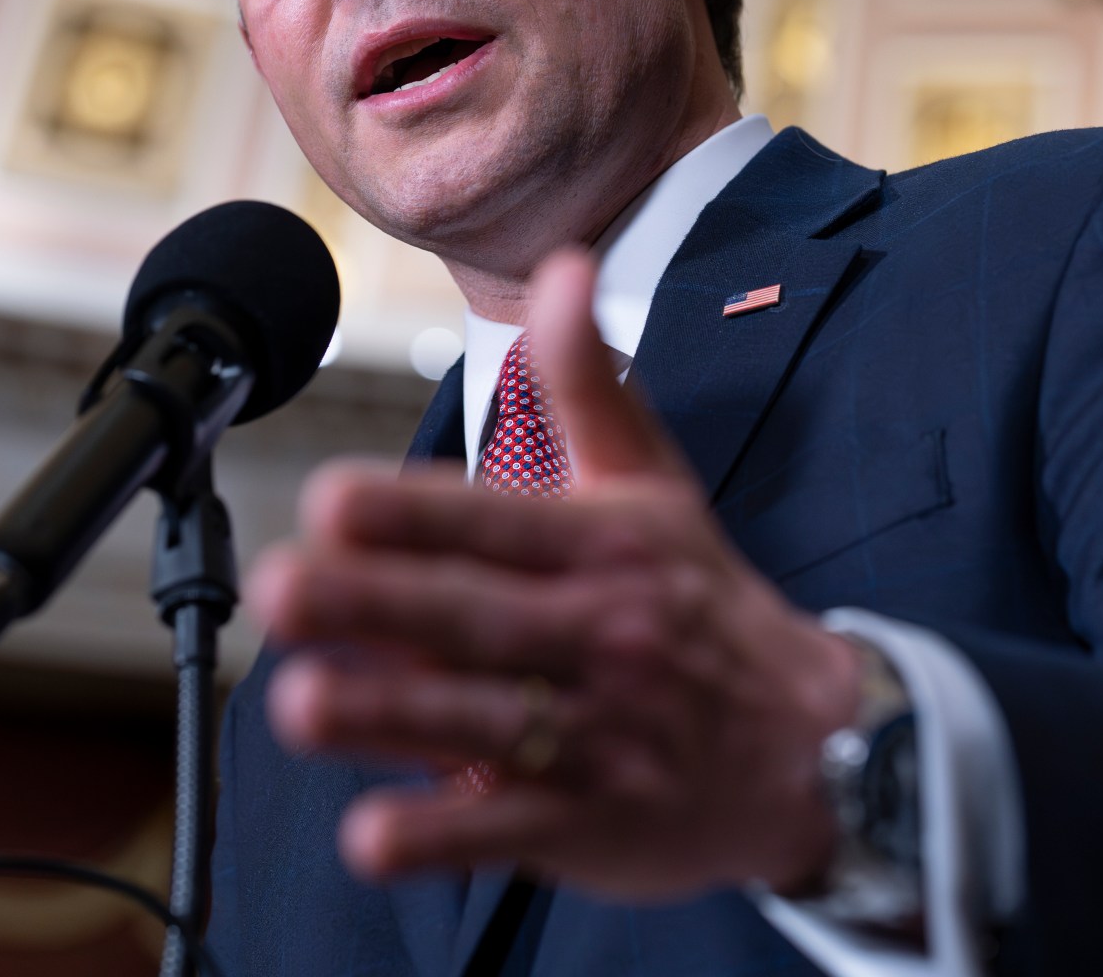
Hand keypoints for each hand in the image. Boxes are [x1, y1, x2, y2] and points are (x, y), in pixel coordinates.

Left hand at [244, 249, 861, 900]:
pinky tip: (374, 837)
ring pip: (479, 723)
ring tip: (298, 702)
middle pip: (474, 618)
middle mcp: (596, 636)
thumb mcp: (657, 481)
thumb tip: (563, 263)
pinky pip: (508, 831)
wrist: (820, 747)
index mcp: (602, 548)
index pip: (497, 522)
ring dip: (388, 717)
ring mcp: (594, 736)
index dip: (415, 513)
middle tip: (282, 589)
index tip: (332, 499)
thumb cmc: (708, 604)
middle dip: (376, 605)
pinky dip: (443, 838)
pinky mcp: (590, 824)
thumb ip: (588, 379)